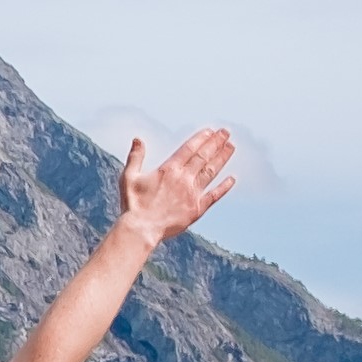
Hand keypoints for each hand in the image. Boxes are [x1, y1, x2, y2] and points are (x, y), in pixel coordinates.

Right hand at [118, 126, 237, 243]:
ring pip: (211, 171)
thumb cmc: (133, 205)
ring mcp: (192, 194)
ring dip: (222, 158)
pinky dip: (224, 187)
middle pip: (203, 156)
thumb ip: (135, 157)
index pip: (190, 149)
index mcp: (169, 170)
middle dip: (216, 143)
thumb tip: (138, 139)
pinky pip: (214, 196)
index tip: (210, 131)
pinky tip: (232, 179)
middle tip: (225, 133)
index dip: (201, 138)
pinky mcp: (196, 209)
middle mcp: (184, 179)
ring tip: (230, 147)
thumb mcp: (129, 177)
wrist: (141, 229)